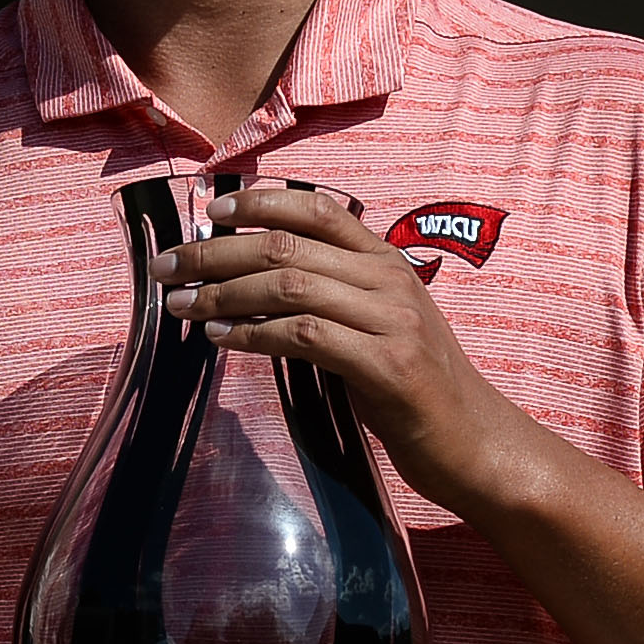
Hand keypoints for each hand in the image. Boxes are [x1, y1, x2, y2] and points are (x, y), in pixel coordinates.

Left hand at [156, 180, 547, 519]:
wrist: (475, 442)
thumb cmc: (416, 387)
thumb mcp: (380, 323)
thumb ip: (334, 294)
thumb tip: (253, 281)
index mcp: (387, 261)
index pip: (318, 208)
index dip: (259, 201)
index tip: (208, 210)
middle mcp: (390, 280)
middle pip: (287, 246)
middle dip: (216, 252)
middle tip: (168, 265)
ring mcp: (391, 321)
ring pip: (289, 286)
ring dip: (223, 294)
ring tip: (181, 305)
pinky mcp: (385, 366)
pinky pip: (304, 336)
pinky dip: (254, 334)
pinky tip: (222, 338)